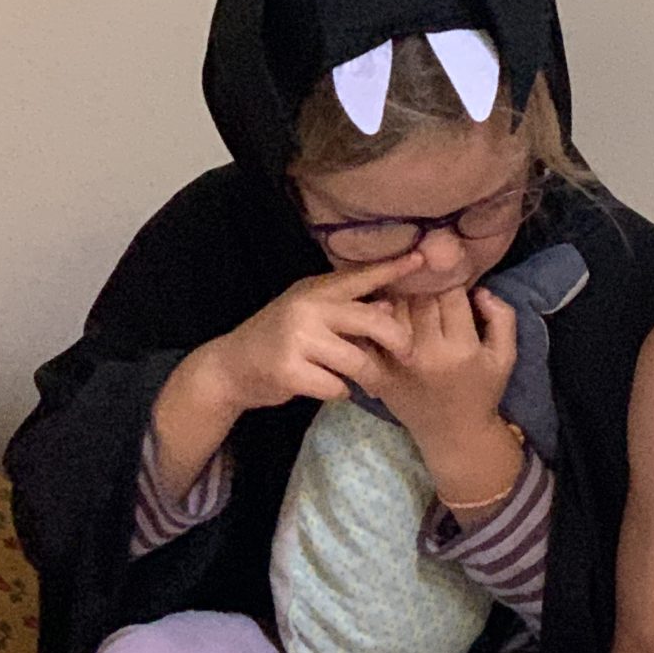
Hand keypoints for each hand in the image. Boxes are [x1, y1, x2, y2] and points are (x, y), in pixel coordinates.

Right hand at [200, 254, 422, 410]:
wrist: (231, 367)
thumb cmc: (281, 341)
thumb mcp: (310, 314)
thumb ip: (345, 310)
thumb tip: (393, 307)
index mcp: (315, 291)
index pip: (360, 277)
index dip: (392, 269)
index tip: (422, 259)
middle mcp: (306, 308)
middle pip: (372, 322)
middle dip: (398, 341)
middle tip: (407, 355)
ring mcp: (296, 338)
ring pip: (359, 361)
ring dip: (369, 377)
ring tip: (367, 383)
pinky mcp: (289, 370)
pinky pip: (338, 387)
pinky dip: (340, 392)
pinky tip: (327, 387)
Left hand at [360, 288, 518, 465]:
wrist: (454, 434)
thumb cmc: (482, 392)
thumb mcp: (505, 357)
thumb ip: (503, 318)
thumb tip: (479, 290)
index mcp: (461, 348)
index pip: (451, 294)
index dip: (450, 278)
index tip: (450, 275)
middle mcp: (427, 353)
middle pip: (419, 298)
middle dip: (424, 282)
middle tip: (426, 276)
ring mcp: (398, 363)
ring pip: (392, 309)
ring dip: (398, 295)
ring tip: (405, 289)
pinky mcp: (378, 371)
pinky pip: (370, 334)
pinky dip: (373, 318)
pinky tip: (381, 311)